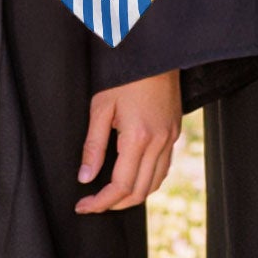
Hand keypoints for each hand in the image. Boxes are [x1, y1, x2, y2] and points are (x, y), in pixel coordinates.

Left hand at [75, 69, 181, 213]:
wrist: (155, 52)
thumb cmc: (125, 75)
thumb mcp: (101, 107)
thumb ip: (93, 146)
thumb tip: (85, 177)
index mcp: (138, 137)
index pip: (120, 186)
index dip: (100, 202)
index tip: (83, 206)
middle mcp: (159, 141)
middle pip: (139, 191)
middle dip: (115, 204)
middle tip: (93, 203)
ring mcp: (170, 137)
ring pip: (155, 183)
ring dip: (133, 195)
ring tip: (111, 195)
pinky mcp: (175, 131)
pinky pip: (164, 167)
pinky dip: (148, 180)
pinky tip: (133, 176)